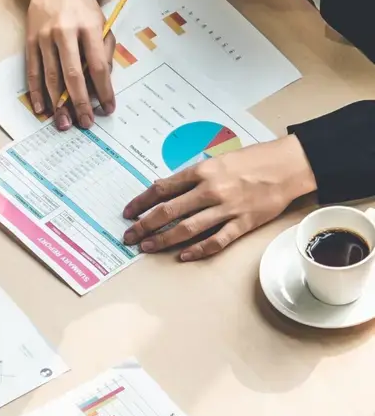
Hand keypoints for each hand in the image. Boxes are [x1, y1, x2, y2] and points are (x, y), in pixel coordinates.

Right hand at [25, 0, 113, 130]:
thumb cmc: (84, 6)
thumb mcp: (102, 23)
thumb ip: (104, 51)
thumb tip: (101, 83)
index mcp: (89, 28)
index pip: (98, 66)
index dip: (104, 91)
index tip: (108, 109)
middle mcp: (65, 33)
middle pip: (73, 75)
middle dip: (79, 103)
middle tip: (85, 123)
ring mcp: (45, 37)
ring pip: (51, 76)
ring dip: (58, 103)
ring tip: (63, 123)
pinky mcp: (31, 40)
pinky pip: (33, 70)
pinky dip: (36, 91)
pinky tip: (41, 108)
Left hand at [122, 134, 316, 261]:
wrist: (287, 166)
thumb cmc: (252, 160)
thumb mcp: (217, 160)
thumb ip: (192, 175)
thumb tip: (165, 188)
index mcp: (202, 171)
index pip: (162, 188)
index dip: (141, 202)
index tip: (128, 212)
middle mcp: (210, 190)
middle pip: (168, 211)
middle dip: (144, 225)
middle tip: (129, 236)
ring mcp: (227, 208)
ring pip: (188, 228)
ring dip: (164, 240)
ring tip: (148, 247)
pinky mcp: (243, 223)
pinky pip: (217, 241)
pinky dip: (198, 250)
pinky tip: (183, 255)